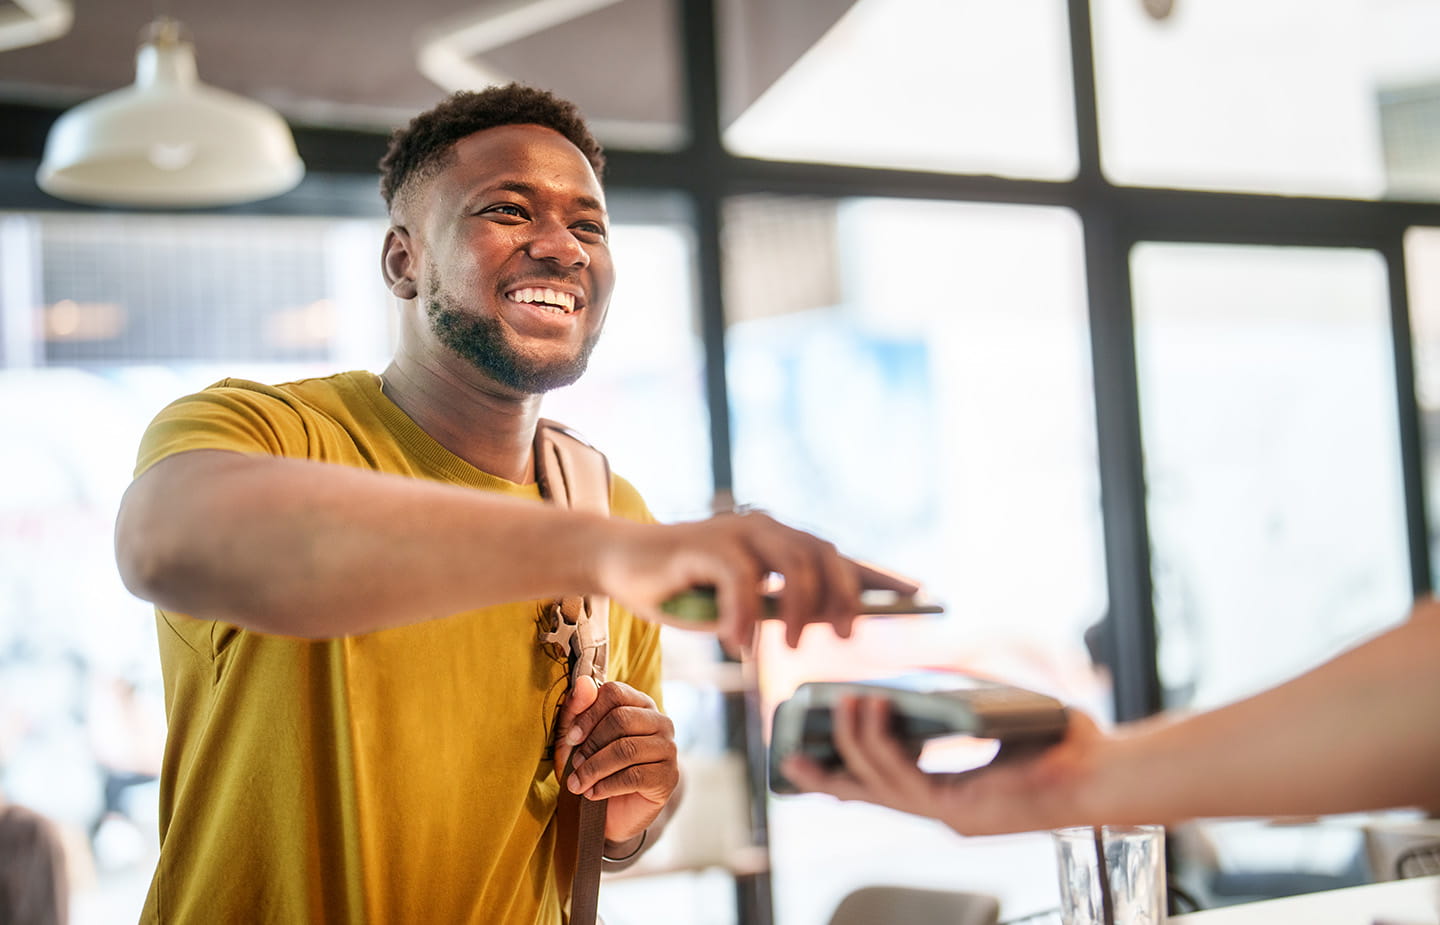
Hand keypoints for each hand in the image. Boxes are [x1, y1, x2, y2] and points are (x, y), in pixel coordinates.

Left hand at [554, 677, 679, 845]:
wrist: (612, 813)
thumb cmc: (594, 767)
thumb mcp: (577, 739)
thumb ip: (577, 710)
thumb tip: (582, 682)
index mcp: (640, 704)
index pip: (615, 692)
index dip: (588, 714)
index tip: (571, 738)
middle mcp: (660, 722)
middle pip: (621, 718)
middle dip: (591, 745)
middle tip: (574, 765)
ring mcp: (668, 749)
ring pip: (627, 749)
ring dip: (594, 768)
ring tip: (578, 783)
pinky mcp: (669, 777)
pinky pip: (634, 776)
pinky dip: (606, 786)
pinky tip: (593, 794)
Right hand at [597, 511, 920, 653]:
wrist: (623, 564)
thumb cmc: (684, 589)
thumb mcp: (741, 606)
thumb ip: (777, 610)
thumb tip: (822, 625)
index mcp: (780, 543)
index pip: (841, 557)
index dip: (881, 576)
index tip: (920, 595)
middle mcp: (766, 530)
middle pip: (826, 557)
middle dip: (844, 598)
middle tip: (842, 638)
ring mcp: (738, 533)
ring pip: (793, 566)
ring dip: (799, 610)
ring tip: (789, 648)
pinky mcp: (708, 544)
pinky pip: (742, 582)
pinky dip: (744, 617)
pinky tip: (739, 646)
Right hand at [780, 695, 1107, 835]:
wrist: (1103, 772)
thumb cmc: (1064, 745)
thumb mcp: (997, 714)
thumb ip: (959, 697)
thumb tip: (923, 673)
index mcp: (953, 795)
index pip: (885, 788)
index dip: (845, 775)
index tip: (812, 760)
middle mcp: (946, 810)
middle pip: (868, 796)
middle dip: (825, 778)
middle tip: (791, 753)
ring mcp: (951, 814)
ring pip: (878, 784)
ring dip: (853, 742)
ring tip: (843, 704)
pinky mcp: (960, 810)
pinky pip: (903, 777)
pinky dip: (881, 743)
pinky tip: (873, 711)